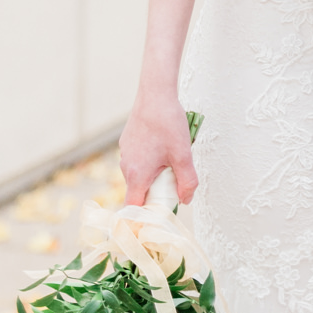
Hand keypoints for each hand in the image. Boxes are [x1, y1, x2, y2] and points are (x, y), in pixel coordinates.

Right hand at [119, 88, 198, 207]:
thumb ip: (187, 182)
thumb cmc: (168, 123)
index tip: (154, 220)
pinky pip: (138, 160)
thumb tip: (185, 200)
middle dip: (155, 193)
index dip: (142, 219)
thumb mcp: (183, 155)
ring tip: (170, 158)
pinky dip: (149, 160)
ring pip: (139, 174)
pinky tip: (163, 145)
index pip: (133, 209)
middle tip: (173, 182)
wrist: (155, 93)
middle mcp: (126, 167)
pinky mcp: (127, 142)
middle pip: (139, 192)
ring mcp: (125, 153)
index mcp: (137, 175)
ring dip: (154, 174)